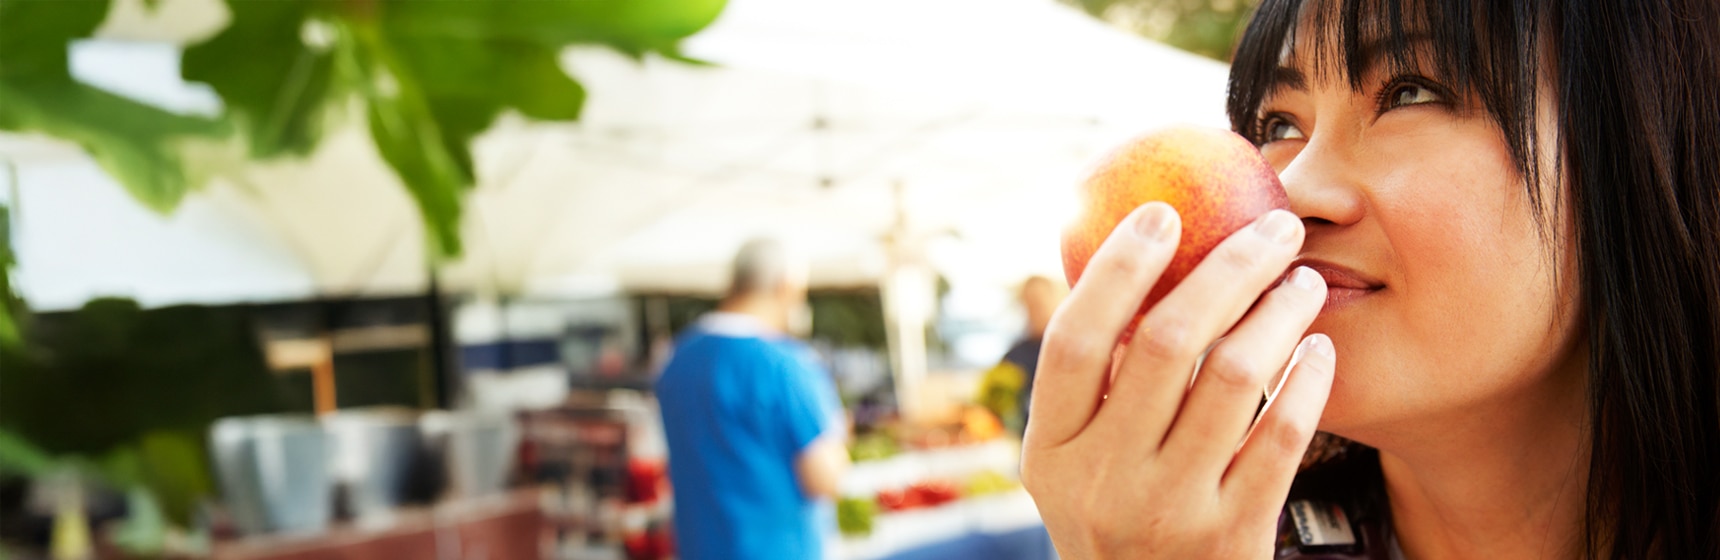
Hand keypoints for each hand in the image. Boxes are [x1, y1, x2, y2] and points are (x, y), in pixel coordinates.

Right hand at [1022, 202, 1335, 558]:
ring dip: (1278, 312)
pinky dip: (1307, 380)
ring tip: (1302, 278)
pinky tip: (1320, 347)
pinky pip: (1281, 434)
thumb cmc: (1118, 515)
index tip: (1162, 212)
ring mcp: (1169, 509)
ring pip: (1234, 378)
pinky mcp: (1233, 535)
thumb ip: (1090, 387)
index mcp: (1051, 451)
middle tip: (1271, 224)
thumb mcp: (1075, 464)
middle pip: (1165, 343)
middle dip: (1227, 268)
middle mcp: (1103, 479)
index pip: (1074, 341)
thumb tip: (1124, 261)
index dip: (1115, 270)